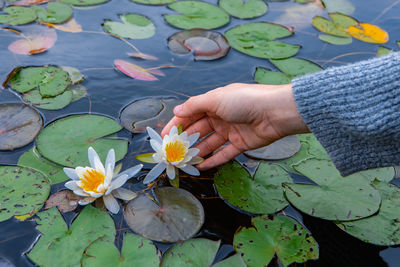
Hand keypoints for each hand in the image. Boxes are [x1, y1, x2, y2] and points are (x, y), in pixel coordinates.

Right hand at [162, 83, 308, 169]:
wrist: (275, 112)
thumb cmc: (244, 100)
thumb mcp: (216, 99)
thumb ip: (195, 106)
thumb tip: (177, 111)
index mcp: (213, 103)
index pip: (190, 115)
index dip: (177, 125)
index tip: (165, 137)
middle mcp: (220, 117)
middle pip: (199, 130)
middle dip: (185, 141)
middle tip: (172, 153)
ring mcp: (230, 131)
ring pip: (210, 143)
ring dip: (198, 152)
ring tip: (184, 162)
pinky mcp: (241, 144)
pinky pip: (224, 153)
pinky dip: (214, 160)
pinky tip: (202, 166)